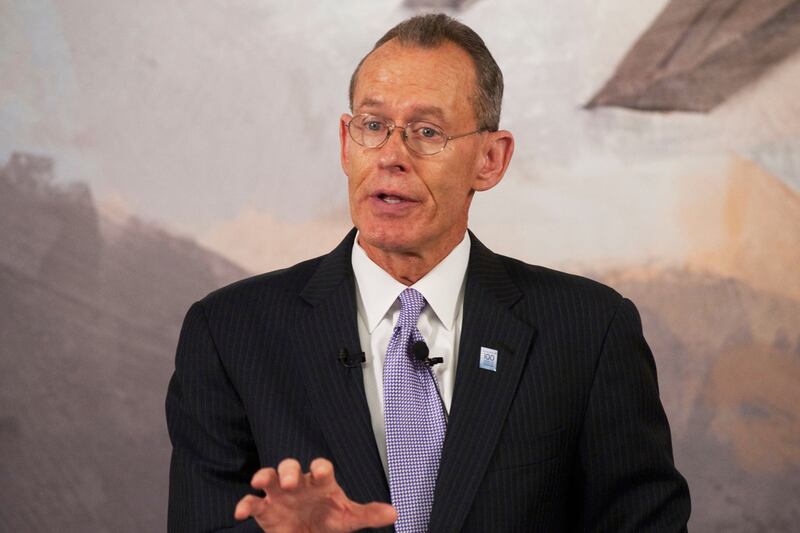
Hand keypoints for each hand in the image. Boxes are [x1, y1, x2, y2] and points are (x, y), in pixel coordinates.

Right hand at [234, 457, 396, 531]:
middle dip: (288, 470)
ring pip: (269, 476)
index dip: (320, 467)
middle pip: (290, 466)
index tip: (321, 472)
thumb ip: (368, 514)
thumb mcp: (348, 518)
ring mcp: (279, 495)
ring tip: (260, 482)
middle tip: (290, 482)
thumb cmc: (329, 519)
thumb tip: (394, 512)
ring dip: (264, 476)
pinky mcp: (265, 509)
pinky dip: (245, 504)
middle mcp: (299, 483)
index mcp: (320, 482)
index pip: (321, 467)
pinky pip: (251, 502)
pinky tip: (241, 512)